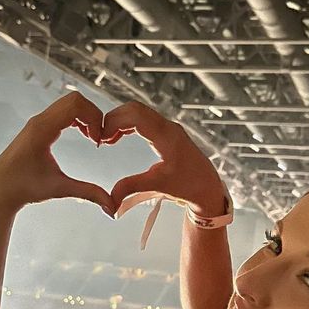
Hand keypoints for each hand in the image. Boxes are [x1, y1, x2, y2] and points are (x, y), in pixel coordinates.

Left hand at [0, 92, 113, 214]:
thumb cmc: (24, 189)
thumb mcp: (59, 189)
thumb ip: (88, 193)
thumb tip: (111, 206)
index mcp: (43, 129)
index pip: (76, 105)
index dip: (95, 118)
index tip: (99, 141)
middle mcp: (39, 120)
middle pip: (75, 99)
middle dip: (93, 115)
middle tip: (99, 138)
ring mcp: (38, 121)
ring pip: (70, 103)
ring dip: (86, 117)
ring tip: (93, 139)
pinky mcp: (39, 126)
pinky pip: (63, 112)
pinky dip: (78, 119)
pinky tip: (84, 137)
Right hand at [102, 101, 226, 216]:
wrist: (208, 188)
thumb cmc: (189, 186)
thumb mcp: (158, 185)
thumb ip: (131, 187)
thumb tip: (110, 198)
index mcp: (166, 136)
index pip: (135, 116)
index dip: (114, 121)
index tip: (101, 136)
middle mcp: (168, 127)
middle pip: (134, 109)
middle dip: (114, 119)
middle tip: (100, 136)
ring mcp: (168, 128)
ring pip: (138, 112)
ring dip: (120, 121)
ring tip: (107, 138)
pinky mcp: (167, 132)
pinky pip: (144, 120)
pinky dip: (128, 124)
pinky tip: (118, 137)